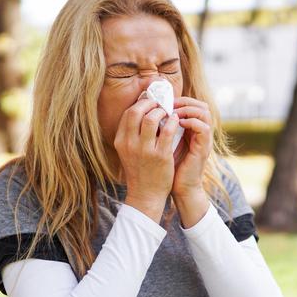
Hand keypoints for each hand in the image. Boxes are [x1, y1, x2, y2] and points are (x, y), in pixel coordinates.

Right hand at [114, 98, 180, 221]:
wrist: (145, 194)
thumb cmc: (139, 170)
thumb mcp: (128, 151)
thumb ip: (132, 133)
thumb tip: (142, 111)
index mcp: (121, 141)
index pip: (128, 113)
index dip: (140, 103)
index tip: (150, 102)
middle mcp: (129, 144)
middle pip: (136, 111)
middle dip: (150, 103)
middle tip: (160, 104)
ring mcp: (144, 150)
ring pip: (151, 118)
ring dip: (161, 111)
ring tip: (168, 113)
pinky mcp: (160, 156)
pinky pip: (167, 131)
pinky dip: (173, 122)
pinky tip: (176, 121)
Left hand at [172, 97, 213, 197]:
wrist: (179, 189)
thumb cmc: (168, 168)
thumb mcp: (163, 144)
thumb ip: (162, 129)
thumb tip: (147, 113)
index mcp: (192, 130)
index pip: (193, 105)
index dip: (180, 100)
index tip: (164, 101)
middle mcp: (200, 133)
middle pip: (202, 105)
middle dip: (184, 101)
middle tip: (169, 104)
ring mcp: (204, 140)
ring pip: (204, 113)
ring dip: (187, 109)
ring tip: (172, 113)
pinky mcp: (203, 149)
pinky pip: (203, 128)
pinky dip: (191, 122)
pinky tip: (176, 124)